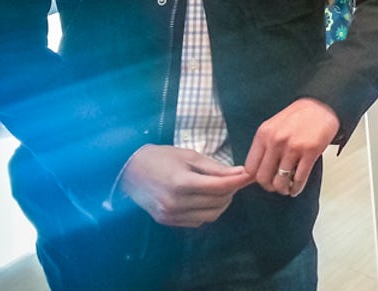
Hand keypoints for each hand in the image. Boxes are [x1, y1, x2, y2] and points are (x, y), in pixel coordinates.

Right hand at [119, 144, 253, 227]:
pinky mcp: (167, 221)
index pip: (219, 186)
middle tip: (235, 179)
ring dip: (222, 203)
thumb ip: (215, 168)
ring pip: (211, 215)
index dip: (238, 181)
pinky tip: (206, 198)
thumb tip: (240, 173)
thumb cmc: (160, 157)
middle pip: (218, 202)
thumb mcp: (189, 156)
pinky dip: (208, 211)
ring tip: (222, 188)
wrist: (128, 170)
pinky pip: (198, 221)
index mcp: (181, 182)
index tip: (249, 175)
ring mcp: (170, 215)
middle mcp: (175, 203)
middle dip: (231, 191)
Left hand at [244, 98, 339, 196]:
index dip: (255, 178)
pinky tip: (296, 188)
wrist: (323, 105)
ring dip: (283, 189)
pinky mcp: (310, 152)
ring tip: (287, 188)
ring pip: (280, 181)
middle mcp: (276, 141)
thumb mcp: (274, 126)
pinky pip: (299, 178)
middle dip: (269, 186)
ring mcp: (293, 147)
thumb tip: (256, 168)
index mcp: (264, 134)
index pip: (250, 167)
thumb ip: (264, 145)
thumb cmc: (299, 115)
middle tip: (275, 186)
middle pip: (263, 178)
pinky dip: (297, 188)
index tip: (262, 180)